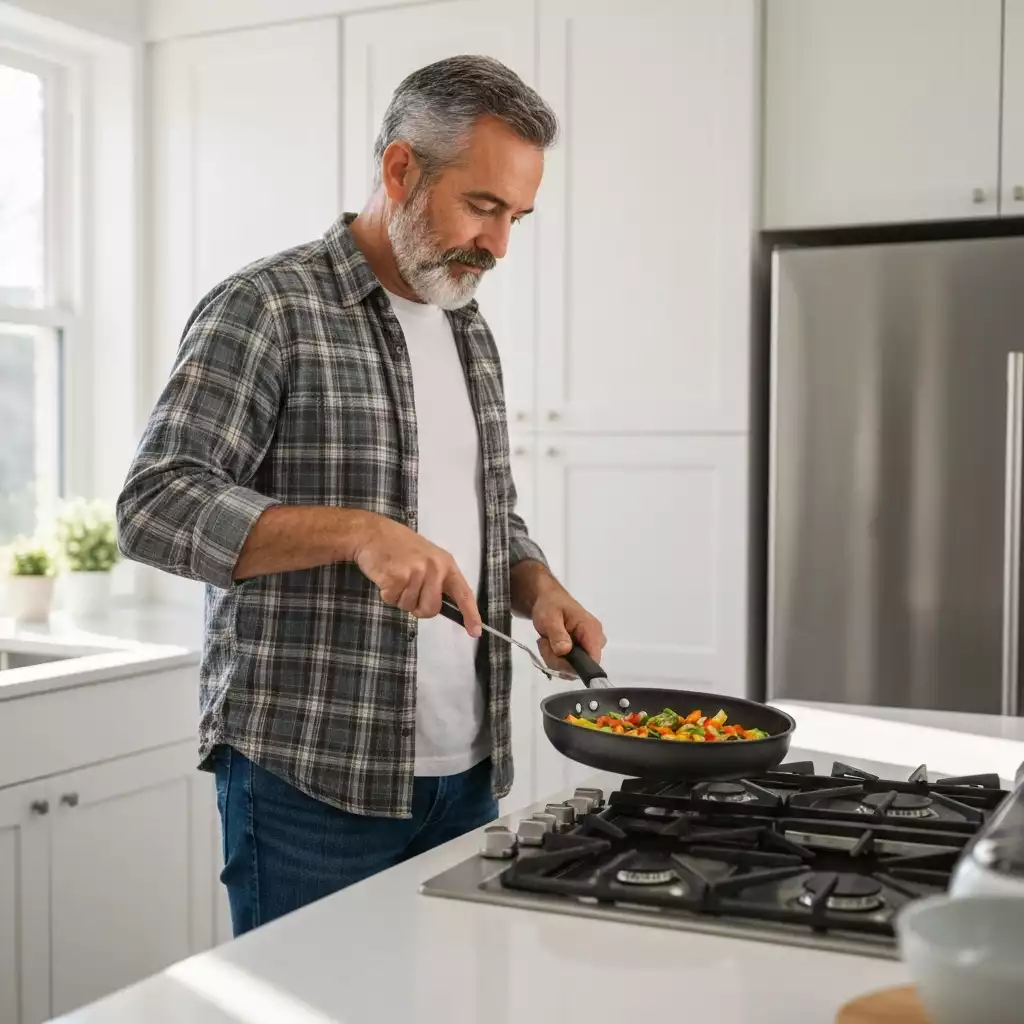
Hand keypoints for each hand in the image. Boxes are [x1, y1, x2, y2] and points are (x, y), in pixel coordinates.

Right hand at [351, 513, 481, 636]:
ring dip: (399, 597)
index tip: (475, 631)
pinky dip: (386, 593)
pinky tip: (386, 575)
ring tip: (395, 575)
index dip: (470, 614)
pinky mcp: (398, 577)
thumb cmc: (398, 546)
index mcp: (446, 564)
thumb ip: (437, 580)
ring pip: (409, 607)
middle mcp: (435, 568)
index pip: (463, 593)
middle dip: (418, 607)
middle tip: (407, 587)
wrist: (372, 532)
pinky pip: (393, 601)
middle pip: (431, 609)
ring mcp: (417, 572)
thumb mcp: (427, 558)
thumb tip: (440, 605)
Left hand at [531, 585, 605, 675]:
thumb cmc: (550, 605)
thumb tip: (565, 651)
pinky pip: (569, 666)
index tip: (557, 655)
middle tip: (545, 643)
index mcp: (591, 629)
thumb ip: (557, 634)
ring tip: (547, 641)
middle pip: (580, 667)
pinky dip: (556, 659)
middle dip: (558, 660)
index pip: (593, 659)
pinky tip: (551, 646)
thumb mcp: (549, 617)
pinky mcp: (581, 653)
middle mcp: (595, 641)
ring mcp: (588, 648)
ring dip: (554, 659)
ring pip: (571, 669)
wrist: (549, 601)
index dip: (575, 665)